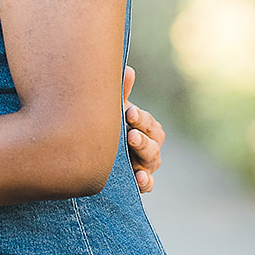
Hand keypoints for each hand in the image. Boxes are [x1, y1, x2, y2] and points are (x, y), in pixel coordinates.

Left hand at [123, 66, 164, 193]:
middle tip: (130, 134)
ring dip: (143, 156)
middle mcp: (151, 146)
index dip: (141, 119)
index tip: (128, 112)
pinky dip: (145, 182)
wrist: (100, 154)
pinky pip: (148, 184)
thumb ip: (122, 93)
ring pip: (152, 162)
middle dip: (142, 138)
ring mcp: (147, 166)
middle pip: (154, 143)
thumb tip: (128, 69)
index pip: (149, 123)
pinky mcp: (140, 182)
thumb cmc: (112, 126)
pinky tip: (138, 178)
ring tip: (133, 150)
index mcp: (148, 128)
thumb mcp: (115, 110)